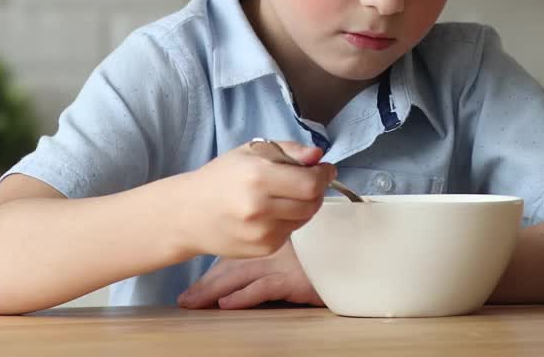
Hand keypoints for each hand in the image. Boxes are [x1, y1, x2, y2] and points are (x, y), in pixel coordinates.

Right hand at [176, 140, 334, 259]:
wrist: (188, 214)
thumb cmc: (220, 178)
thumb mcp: (251, 152)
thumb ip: (288, 150)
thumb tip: (318, 156)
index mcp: (257, 177)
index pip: (310, 183)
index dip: (323, 175)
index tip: (324, 169)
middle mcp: (260, 208)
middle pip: (312, 203)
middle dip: (315, 190)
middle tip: (307, 181)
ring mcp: (261, 232)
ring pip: (304, 218)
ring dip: (303, 206)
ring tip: (284, 196)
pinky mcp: (262, 249)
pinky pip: (291, 232)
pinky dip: (288, 221)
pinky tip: (270, 213)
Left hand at [177, 241, 322, 309]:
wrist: (358, 252)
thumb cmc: (332, 248)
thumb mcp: (304, 246)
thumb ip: (282, 248)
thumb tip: (253, 269)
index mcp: (275, 239)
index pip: (237, 250)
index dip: (214, 265)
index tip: (195, 280)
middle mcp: (276, 249)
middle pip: (232, 265)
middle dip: (206, 283)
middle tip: (185, 298)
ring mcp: (285, 264)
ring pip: (240, 276)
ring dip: (214, 291)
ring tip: (193, 303)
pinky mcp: (295, 280)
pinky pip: (263, 289)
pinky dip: (243, 297)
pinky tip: (226, 305)